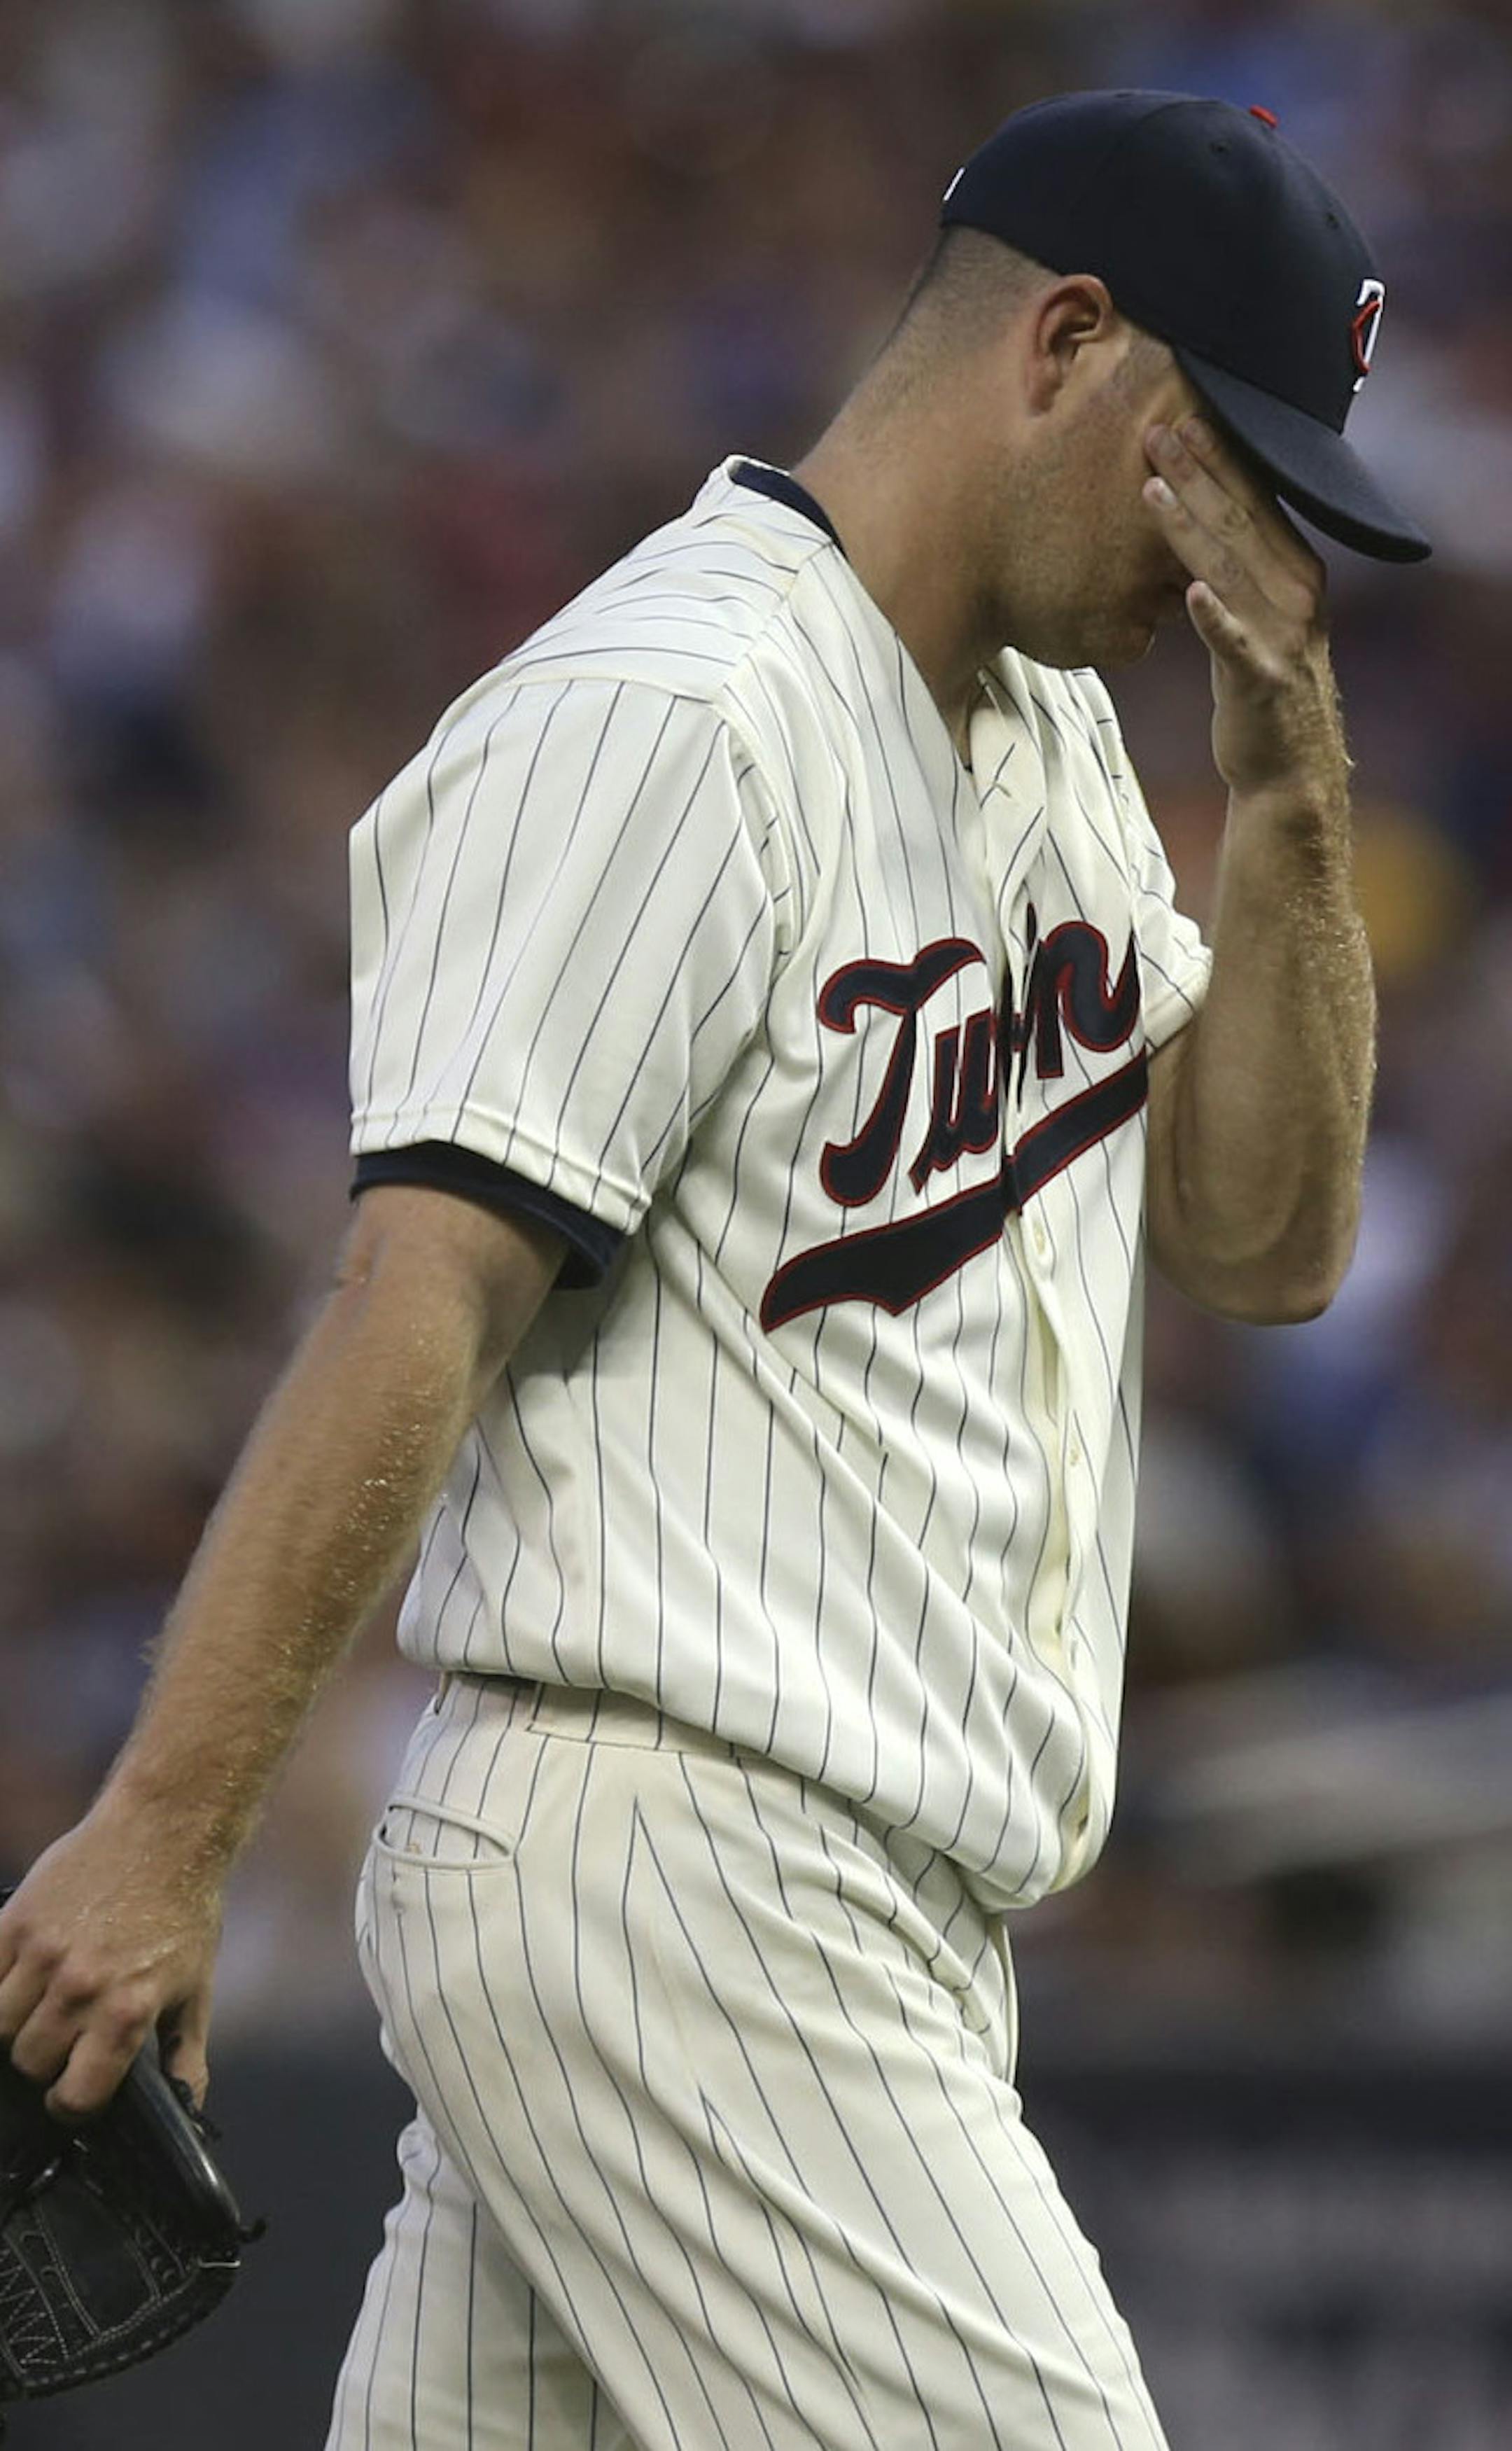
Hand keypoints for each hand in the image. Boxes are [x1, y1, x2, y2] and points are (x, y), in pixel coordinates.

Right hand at [0, 1803, 221, 2120]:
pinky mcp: (15, 1920)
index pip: (75, 2097)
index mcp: (127, 2012)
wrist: (165, 1832)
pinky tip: (19, 1980)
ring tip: (41, 2008)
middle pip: (30, 2062)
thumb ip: (185, 2057)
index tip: (75, 2091)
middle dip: (45, 2061)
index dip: (73, 2103)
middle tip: (63, 2040)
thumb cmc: (184, 1912)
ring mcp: (42, 1953)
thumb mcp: (195, 1990)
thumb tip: (188, 2109)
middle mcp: (81, 1987)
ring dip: (16, 2026)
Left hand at [1143, 416, 1347, 804]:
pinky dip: (1214, 618)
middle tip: (1156, 431)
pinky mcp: (1262, 681)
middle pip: (1241, 522)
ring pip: (1229, 570)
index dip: (1219, 460)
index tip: (1180, 418)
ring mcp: (1282, 638)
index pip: (1256, 502)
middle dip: (1197, 474)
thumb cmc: (1261, 689)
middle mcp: (1297, 595)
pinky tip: (1190, 592)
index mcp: (1298, 572)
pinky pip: (1234, 645)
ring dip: (1189, 527)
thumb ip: (1240, 572)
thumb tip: (1200, 523)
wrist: (1288, 771)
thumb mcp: (1258, 620)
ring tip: (1151, 489)